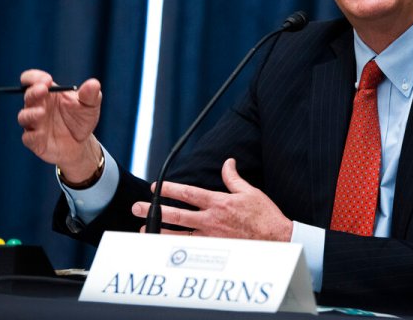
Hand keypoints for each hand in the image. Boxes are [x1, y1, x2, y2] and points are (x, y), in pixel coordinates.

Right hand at [17, 69, 102, 180]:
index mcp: (47, 93)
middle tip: (43, 90)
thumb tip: (94, 83)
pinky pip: (29, 138)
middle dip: (33, 92)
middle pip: (28, 96)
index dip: (35, 77)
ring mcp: (34, 124)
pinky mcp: (34, 141)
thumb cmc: (81, 119)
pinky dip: (34, 135)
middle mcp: (37, 106)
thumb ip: (90, 94)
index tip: (47, 80)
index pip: (32, 80)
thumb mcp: (90, 105)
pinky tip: (42, 133)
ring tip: (42, 112)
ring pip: (24, 116)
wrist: (81, 143)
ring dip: (31, 113)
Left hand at [132, 158, 292, 241]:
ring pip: (177, 234)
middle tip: (136, 208)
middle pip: (176, 214)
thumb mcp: (250, 191)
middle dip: (154, 209)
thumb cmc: (264, 216)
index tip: (156, 187)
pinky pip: (189, 248)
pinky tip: (162, 246)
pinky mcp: (214, 250)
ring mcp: (210, 237)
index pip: (188, 193)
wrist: (275, 239)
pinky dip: (173, 246)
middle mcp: (211, 220)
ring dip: (158, 230)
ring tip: (143, 228)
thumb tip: (228, 163)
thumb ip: (233, 178)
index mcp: (219, 202)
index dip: (169, 189)